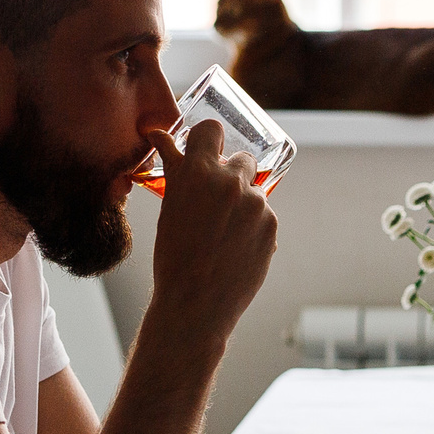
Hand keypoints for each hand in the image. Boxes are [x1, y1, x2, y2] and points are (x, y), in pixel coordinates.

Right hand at [145, 118, 279, 336]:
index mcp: (195, 172)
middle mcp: (229, 181)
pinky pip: (265, 216)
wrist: (195, 303)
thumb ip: (175, 172)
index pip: (211, 130)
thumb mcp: (168, 208)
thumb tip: (162, 137)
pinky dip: (254, 227)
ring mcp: (255, 203)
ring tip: (225, 233)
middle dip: (233, 174)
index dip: (209, 139)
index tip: (209, 148)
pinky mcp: (272, 224)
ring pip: (255, 191)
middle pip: (242, 158)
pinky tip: (237, 247)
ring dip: (244, 204)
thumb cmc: (173, 257)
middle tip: (219, 199)